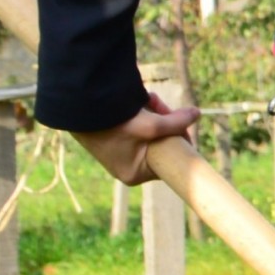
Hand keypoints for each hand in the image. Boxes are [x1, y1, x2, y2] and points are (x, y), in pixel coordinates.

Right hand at [79, 92, 197, 188]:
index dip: (180, 138)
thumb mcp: (150, 124)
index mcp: (136, 175)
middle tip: (158, 102)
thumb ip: (176, 123)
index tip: (182, 122)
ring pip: (152, 132)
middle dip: (165, 120)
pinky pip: (138, 128)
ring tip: (147, 99)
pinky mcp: (115, 141)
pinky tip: (139, 101)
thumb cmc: (113, 124)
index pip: (170, 159)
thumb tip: (198, 115)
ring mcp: (121, 155)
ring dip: (154, 113)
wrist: (77, 109)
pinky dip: (141, 114)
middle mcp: (128, 168)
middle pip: (162, 143)